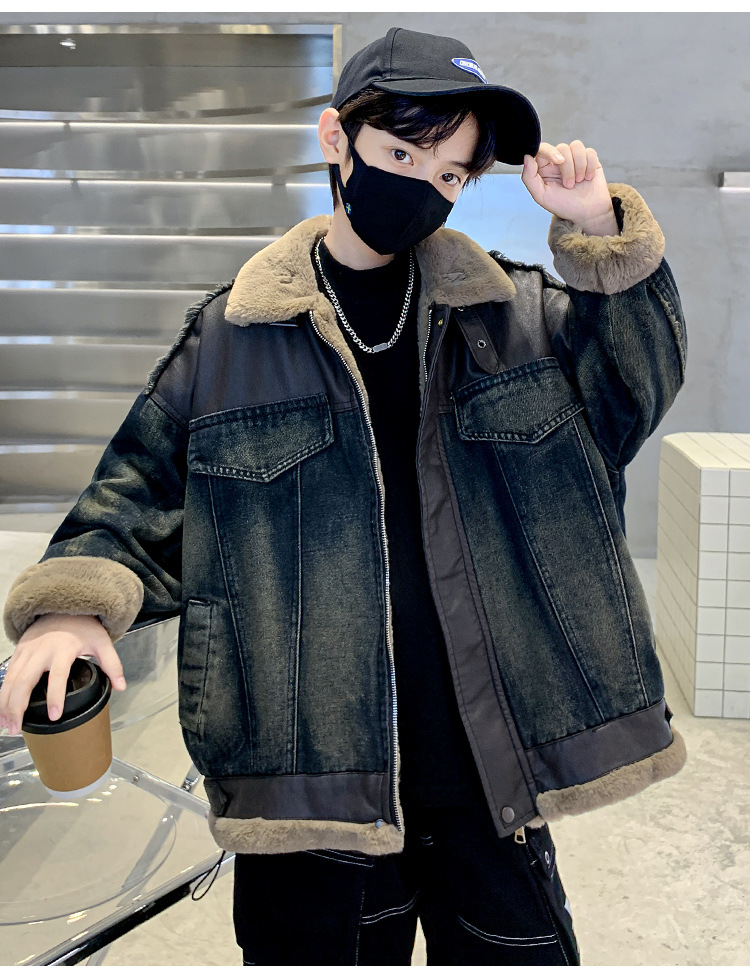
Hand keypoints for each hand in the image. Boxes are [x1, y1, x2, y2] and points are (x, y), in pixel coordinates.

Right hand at [0, 614, 125, 735]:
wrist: (64, 606)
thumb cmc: (83, 626)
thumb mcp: (102, 642)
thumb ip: (112, 664)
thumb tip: (121, 686)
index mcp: (64, 649)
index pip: (58, 676)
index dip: (55, 696)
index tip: (54, 715)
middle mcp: (42, 651)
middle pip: (24, 680)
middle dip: (17, 706)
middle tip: (16, 728)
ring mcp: (27, 651)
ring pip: (10, 679)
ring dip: (5, 703)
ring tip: (6, 725)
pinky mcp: (18, 651)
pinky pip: (7, 674)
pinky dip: (2, 692)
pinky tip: (2, 709)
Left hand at [521, 140, 618, 235]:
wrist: (587, 213)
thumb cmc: (564, 206)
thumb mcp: (541, 196)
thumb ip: (529, 177)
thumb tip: (526, 157)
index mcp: (544, 168)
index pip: (543, 149)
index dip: (550, 151)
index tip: (558, 161)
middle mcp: (558, 161)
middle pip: (562, 148)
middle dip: (568, 167)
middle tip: (569, 185)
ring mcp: (574, 159)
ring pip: (577, 146)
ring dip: (580, 166)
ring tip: (580, 181)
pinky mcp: (589, 159)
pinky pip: (590, 151)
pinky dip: (590, 165)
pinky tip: (588, 177)